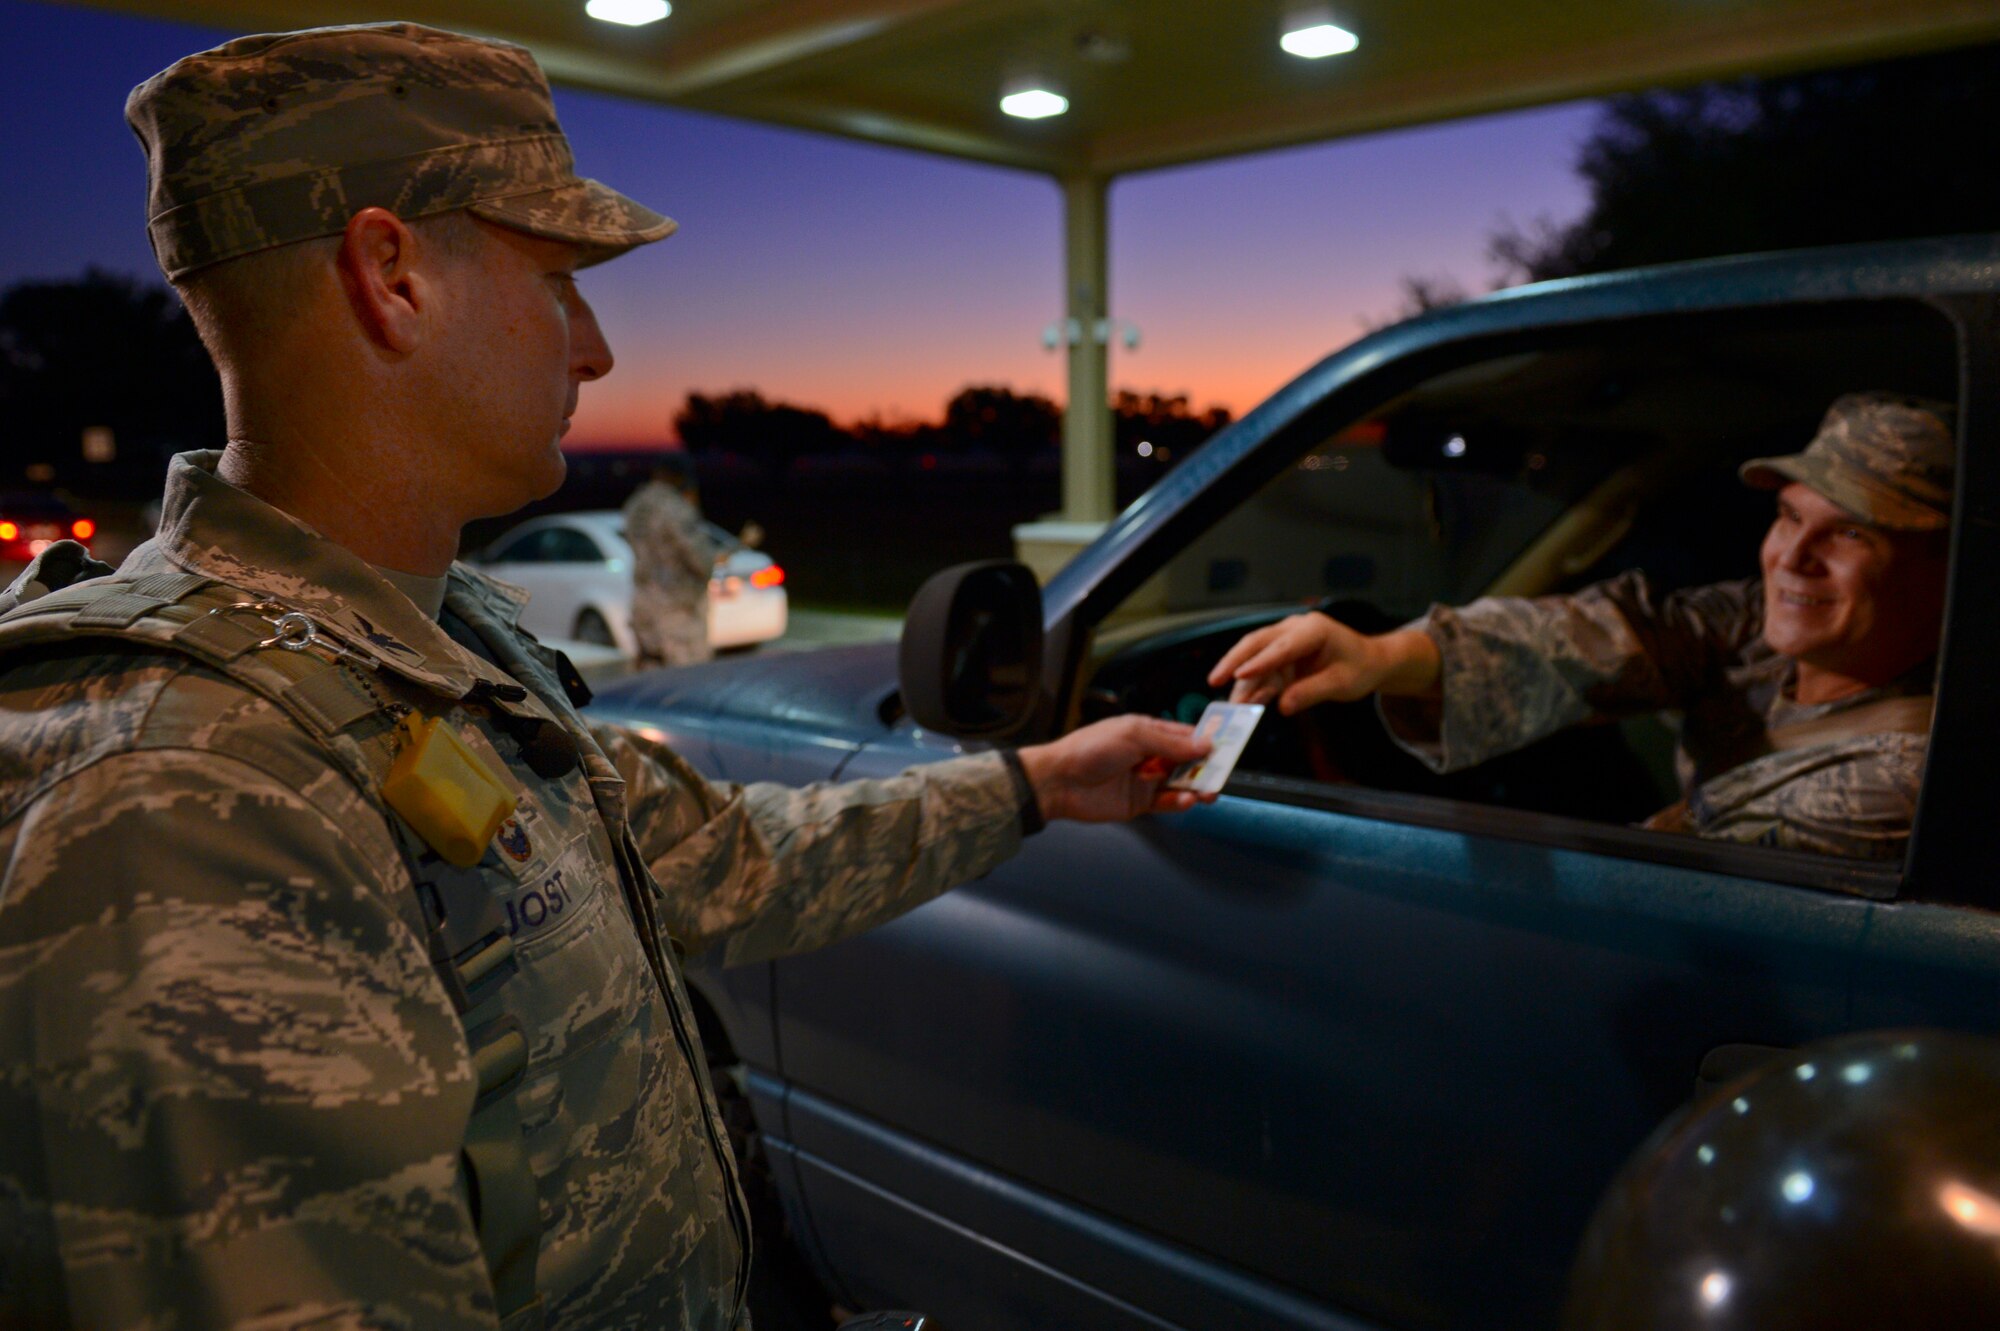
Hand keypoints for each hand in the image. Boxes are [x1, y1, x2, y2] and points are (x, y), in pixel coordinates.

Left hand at [1017, 715, 1215, 821]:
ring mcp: (1145, 780)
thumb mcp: (1134, 735)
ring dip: (1196, 787)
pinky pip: (1166, 803)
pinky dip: (1179, 802)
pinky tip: (1186, 800)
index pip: (1184, 734)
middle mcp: (1149, 755)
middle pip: (1186, 761)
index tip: (1228, 745)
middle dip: (1205, 767)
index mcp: (1146, 732)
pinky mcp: (1139, 803)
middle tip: (1223, 773)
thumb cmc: (1092, 749)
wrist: (1060, 781)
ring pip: (1180, 784)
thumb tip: (1205, 744)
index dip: (1205, 739)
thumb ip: (1171, 742)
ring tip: (1209, 792)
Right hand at [1206, 613, 1439, 714]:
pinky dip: (1252, 685)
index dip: (1259, 662)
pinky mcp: (1281, 655)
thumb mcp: (1342, 684)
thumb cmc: (1360, 668)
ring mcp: (1285, 640)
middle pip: (1257, 642)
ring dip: (1241, 679)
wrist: (1370, 662)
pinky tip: (1244, 700)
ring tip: (1230, 703)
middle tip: (1214, 680)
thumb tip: (1283, 706)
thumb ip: (1312, 692)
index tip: (1239, 676)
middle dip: (1234, 662)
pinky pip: (1261, 669)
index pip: (1282, 647)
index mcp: (1313, 630)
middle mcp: (1294, 629)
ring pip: (1254, 656)